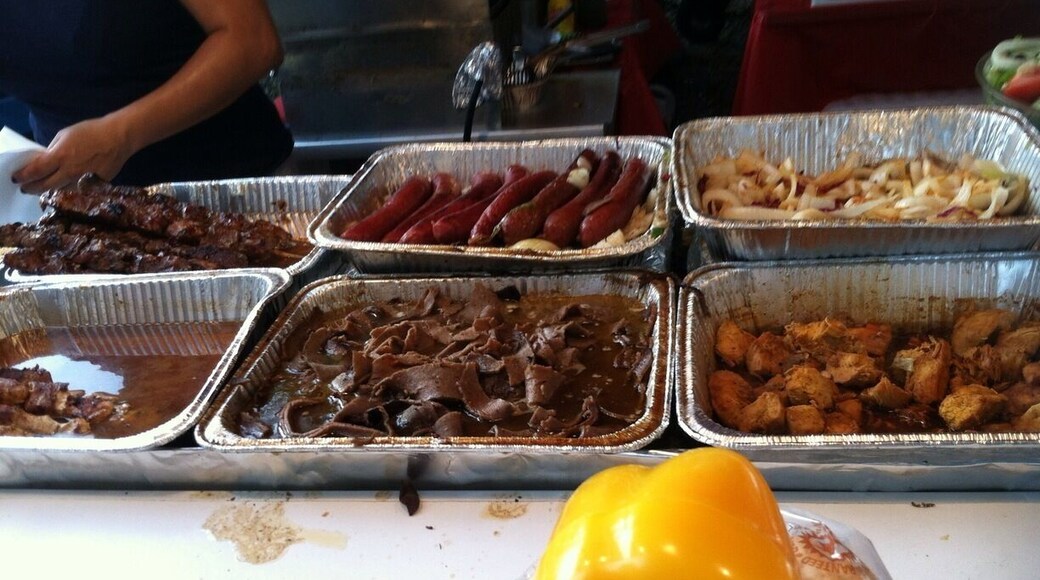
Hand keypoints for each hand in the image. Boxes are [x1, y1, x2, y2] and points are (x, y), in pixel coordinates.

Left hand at [12, 116, 135, 193]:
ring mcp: (83, 180)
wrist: (118, 137)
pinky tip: (69, 182)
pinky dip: (71, 186)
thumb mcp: (65, 135)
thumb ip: (53, 149)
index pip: (34, 171)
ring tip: (46, 186)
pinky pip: (78, 188)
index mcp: (59, 156)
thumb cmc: (91, 131)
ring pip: (61, 190)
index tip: (16, 178)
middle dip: (32, 188)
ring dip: (51, 188)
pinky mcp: (95, 185)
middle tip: (26, 188)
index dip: (23, 176)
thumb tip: (45, 160)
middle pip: (45, 186)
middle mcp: (69, 172)